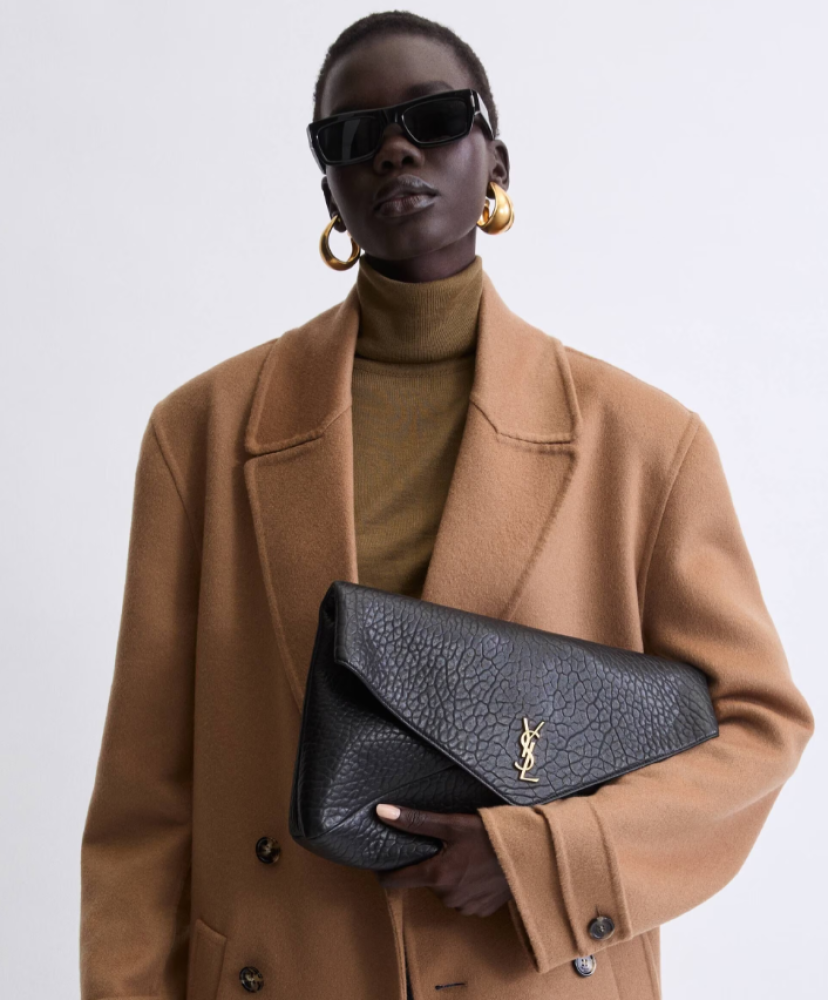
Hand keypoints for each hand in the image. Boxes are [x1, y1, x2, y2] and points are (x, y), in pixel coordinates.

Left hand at [373, 803, 512, 916]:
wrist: (532, 855)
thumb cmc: (492, 835)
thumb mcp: (453, 824)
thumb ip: (415, 821)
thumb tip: (381, 812)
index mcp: (437, 875)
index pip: (395, 881)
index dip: (385, 871)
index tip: (381, 862)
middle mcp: (448, 897)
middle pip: (425, 881)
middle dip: (430, 865)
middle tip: (445, 847)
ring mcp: (466, 907)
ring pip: (444, 890)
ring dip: (449, 876)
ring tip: (466, 856)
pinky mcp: (481, 911)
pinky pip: (463, 899)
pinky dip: (466, 886)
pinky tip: (478, 869)